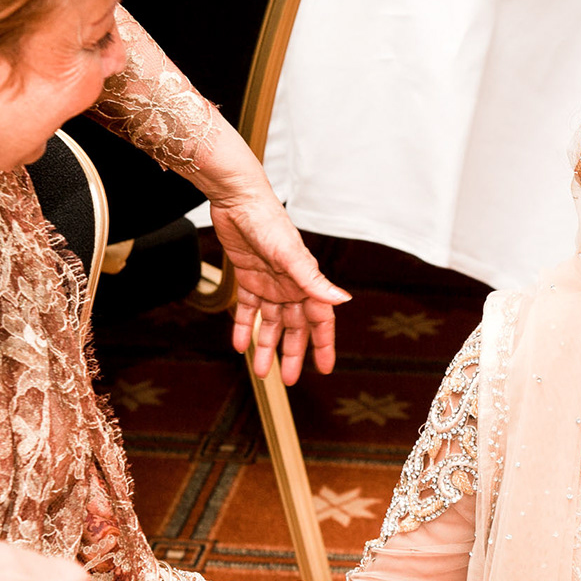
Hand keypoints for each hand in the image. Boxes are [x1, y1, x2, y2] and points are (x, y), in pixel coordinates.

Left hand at [208, 171, 348, 384]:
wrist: (237, 200)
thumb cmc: (268, 221)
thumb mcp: (291, 255)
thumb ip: (314, 280)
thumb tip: (343, 301)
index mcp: (306, 282)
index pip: (319, 320)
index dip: (324, 344)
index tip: (326, 368)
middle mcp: (290, 285)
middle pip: (295, 327)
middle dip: (293, 353)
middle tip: (290, 380)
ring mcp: (269, 283)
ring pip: (271, 322)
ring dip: (266, 346)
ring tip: (261, 371)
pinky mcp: (247, 277)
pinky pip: (247, 309)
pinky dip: (244, 327)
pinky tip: (239, 344)